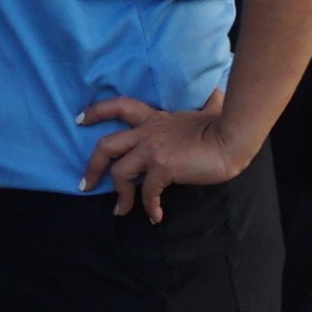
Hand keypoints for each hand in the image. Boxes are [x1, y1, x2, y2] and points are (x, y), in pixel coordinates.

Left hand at [75, 93, 251, 220]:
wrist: (232, 138)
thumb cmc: (223, 125)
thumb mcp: (207, 111)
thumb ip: (207, 105)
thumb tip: (217, 95)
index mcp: (154, 118)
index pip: (119, 107)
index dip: (97, 112)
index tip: (80, 120)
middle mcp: (147, 132)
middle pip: (106, 146)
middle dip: (91, 166)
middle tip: (85, 184)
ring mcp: (153, 149)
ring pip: (119, 173)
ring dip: (119, 195)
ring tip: (120, 211)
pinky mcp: (163, 167)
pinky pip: (147, 192)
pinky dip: (149, 207)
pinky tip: (155, 216)